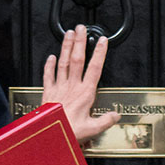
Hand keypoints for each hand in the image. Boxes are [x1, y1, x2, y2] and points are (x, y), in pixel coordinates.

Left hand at [42, 25, 120, 142]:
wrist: (48, 136)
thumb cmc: (69, 132)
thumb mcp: (92, 129)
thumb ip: (105, 120)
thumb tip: (115, 115)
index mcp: (85, 94)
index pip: (95, 68)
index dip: (100, 53)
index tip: (102, 41)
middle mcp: (72, 87)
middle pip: (77, 59)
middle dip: (80, 42)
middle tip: (81, 28)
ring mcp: (59, 88)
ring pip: (63, 63)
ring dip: (66, 47)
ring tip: (69, 34)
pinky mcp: (48, 93)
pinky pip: (48, 75)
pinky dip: (49, 65)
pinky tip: (51, 57)